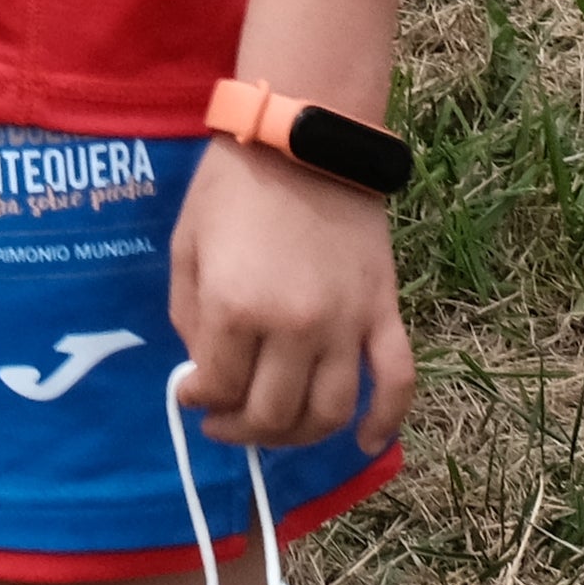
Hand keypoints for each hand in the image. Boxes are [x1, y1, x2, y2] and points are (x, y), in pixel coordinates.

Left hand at [167, 139, 414, 457]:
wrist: (301, 142)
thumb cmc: (233, 188)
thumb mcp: (187, 247)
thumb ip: (188, 317)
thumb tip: (203, 374)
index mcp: (236, 308)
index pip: (220, 389)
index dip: (200, 402)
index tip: (193, 396)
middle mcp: (295, 327)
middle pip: (274, 414)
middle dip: (242, 429)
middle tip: (227, 421)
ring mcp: (346, 324)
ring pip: (331, 412)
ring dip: (300, 436)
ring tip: (277, 428)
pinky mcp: (383, 314)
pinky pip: (397, 382)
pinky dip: (386, 421)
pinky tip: (365, 442)